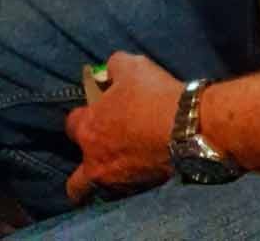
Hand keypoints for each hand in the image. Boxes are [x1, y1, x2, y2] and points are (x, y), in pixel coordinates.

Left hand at [65, 52, 180, 203]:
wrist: (188, 128)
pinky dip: (128, 184)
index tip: (100, 108)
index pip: (71, 124)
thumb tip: (110, 71)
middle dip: (85, 163)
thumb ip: (114, 66)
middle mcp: (95, 162)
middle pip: (75, 178)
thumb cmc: (154, 96)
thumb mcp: (132, 66)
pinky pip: (124, 193)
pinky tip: (141, 170)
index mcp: (88, 130)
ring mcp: (115, 181)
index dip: (85, 114)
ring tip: (119, 168)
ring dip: (102, 181)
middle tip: (104, 148)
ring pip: (97, 191)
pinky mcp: (137, 193)